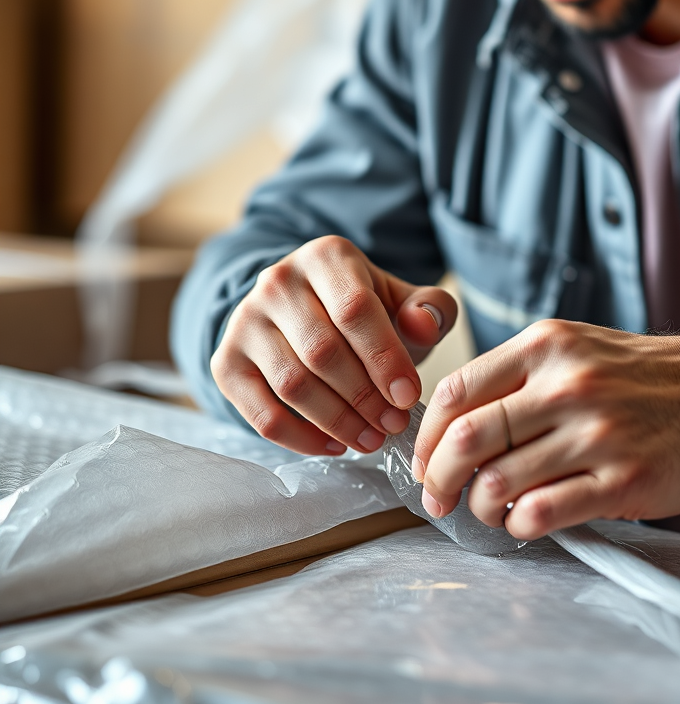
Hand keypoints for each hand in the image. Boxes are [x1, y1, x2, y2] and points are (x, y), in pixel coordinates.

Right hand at [211, 236, 457, 456]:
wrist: (306, 312)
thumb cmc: (364, 312)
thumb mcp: (402, 302)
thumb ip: (429, 310)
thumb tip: (424, 326)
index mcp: (326, 257)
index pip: (354, 309)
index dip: (384, 358)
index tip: (408, 396)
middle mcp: (277, 282)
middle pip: (322, 351)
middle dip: (364, 398)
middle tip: (393, 424)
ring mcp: (245, 321)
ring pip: (292, 384)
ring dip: (337, 422)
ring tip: (371, 440)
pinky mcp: (226, 361)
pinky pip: (261, 413)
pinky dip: (300, 439)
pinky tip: (335, 446)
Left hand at [413, 321, 679, 539]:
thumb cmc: (649, 377)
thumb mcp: (580, 349)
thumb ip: (520, 378)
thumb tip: (455, 426)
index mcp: (548, 347)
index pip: (457, 391)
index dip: (426, 434)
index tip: (422, 457)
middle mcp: (568, 385)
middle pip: (468, 440)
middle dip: (437, 478)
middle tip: (436, 496)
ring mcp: (598, 435)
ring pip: (499, 483)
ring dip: (479, 507)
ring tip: (488, 510)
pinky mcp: (624, 482)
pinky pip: (542, 514)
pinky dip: (518, 526)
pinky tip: (526, 521)